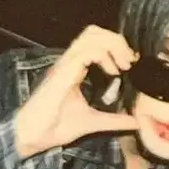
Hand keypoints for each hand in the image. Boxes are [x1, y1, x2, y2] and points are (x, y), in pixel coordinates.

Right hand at [13, 25, 138, 157]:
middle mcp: (68, 63)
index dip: (116, 46)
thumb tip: (135, 122)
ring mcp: (64, 66)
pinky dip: (104, 56)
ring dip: (113, 45)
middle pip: (94, 32)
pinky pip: (87, 52)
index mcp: (73, 69)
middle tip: (129, 61)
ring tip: (124, 64)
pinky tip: (112, 72)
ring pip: (91, 36)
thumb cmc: (54, 127)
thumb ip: (114, 120)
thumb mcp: (92, 122)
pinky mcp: (63, 73)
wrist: (33, 136)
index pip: (94, 41)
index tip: (130, 64)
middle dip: (117, 40)